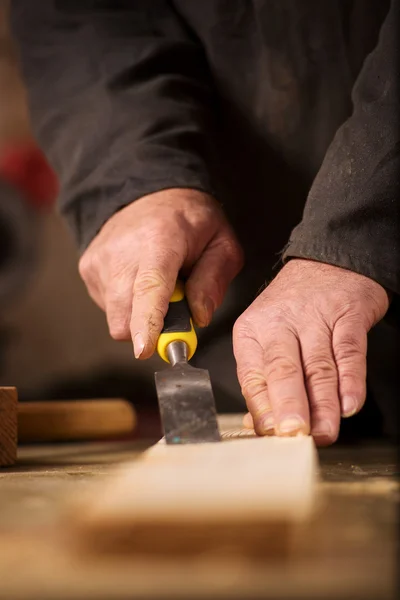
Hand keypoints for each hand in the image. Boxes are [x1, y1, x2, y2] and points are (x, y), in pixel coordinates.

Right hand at [79, 188, 242, 357]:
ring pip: (117, 317)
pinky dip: (127, 304)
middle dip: (150, 329)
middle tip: (176, 307)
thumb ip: (214, 280)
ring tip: (157, 284)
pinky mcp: (87, 268)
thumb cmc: (190, 221)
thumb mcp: (222, 243)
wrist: (150, 193)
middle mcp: (122, 250)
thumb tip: (199, 317)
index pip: (149, 286)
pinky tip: (138, 280)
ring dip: (139, 313)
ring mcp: (99, 260)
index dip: (147, 322)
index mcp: (160, 240)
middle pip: (126, 314)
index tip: (145, 349)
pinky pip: (108, 308)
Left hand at [233, 259, 389, 445]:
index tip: (270, 436)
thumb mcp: (267, 336)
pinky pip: (348, 352)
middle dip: (288, 407)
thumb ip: (265, 380)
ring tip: (324, 432)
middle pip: (282, 370)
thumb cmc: (293, 308)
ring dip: (322, 404)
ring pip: (317, 367)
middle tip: (294, 435)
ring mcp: (315, 319)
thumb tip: (262, 426)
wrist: (327, 264)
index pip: (252, 377)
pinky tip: (349, 404)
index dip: (262, 410)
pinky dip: (351, 380)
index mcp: (252, 332)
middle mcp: (280, 324)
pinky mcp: (347, 316)